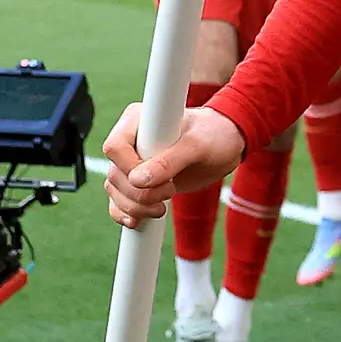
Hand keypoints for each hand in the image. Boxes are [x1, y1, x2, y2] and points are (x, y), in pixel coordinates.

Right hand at [102, 97, 245, 229]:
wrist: (225, 147)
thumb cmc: (213, 136)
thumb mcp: (197, 146)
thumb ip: (168, 162)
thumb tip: (137, 180)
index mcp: (138, 121)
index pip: (115, 147)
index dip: (130, 169)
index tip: (163, 179)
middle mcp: (130, 141)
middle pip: (115, 175)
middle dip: (139, 193)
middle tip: (171, 192)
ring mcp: (131, 163)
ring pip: (115, 191)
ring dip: (135, 207)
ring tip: (162, 209)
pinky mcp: (137, 182)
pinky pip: (118, 202)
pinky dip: (125, 214)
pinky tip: (137, 221)